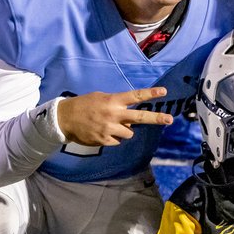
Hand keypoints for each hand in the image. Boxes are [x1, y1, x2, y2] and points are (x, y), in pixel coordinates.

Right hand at [55, 87, 172, 146]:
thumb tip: (132, 117)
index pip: (135, 96)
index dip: (150, 94)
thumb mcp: (101, 98)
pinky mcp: (104, 140)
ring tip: (109, 125)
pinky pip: (117, 141)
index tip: (164, 92)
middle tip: (170, 119)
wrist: (64, 118)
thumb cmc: (85, 105)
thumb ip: (117, 104)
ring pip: (129, 132)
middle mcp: (113, 114)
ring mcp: (109, 128)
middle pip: (140, 117)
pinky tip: (102, 131)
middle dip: (156, 118)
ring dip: (124, 130)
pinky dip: (113, 137)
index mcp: (113, 101)